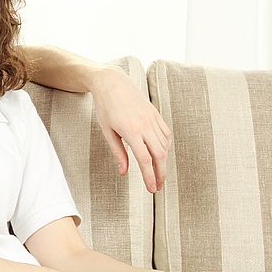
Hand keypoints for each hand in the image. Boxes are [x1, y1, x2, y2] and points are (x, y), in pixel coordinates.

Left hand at [90, 67, 170, 192]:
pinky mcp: (156, 114)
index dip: (149, 177)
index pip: (145, 160)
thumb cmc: (105, 107)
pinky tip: (161, 154)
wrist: (113, 82)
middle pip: (159, 155)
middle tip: (157, 187)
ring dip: (164, 162)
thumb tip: (123, 173)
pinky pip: (166, 134)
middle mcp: (145, 125)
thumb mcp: (107, 131)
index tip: (152, 189)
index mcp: (131, 131)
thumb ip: (117, 153)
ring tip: (158, 173)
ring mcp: (152, 119)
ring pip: (165, 145)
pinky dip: (166, 146)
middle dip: (161, 174)